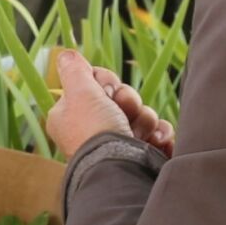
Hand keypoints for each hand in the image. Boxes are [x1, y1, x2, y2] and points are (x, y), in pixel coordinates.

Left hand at [46, 46, 174, 160]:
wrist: (120, 170)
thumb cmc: (94, 131)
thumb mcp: (79, 94)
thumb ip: (73, 71)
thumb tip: (66, 55)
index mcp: (72, 115)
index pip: (96, 82)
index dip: (107, 82)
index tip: (105, 92)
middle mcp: (93, 128)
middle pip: (122, 96)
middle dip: (128, 102)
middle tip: (121, 113)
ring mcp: (118, 142)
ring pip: (142, 113)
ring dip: (144, 120)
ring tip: (136, 135)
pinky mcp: (141, 153)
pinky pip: (158, 131)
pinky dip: (159, 134)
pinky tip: (154, 142)